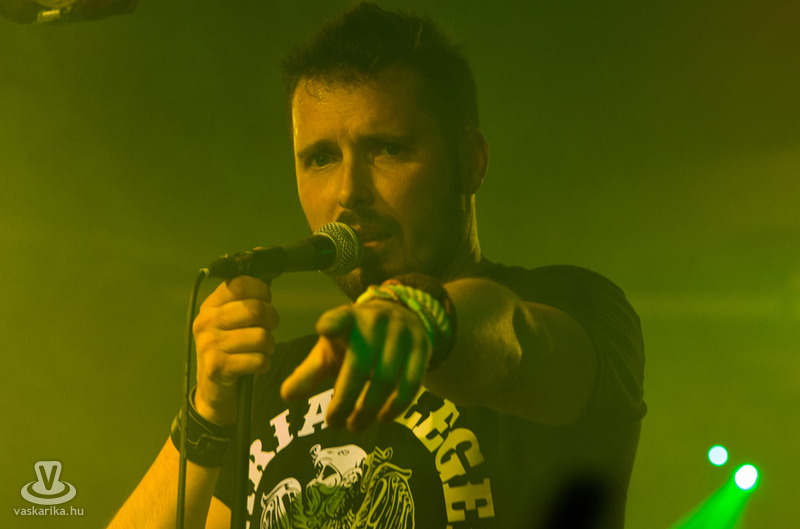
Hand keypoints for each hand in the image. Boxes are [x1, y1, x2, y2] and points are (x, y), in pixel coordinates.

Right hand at [192, 276, 278, 425]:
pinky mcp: (217, 368)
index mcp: (211, 305)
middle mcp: (206, 322)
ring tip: (261, 350)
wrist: (215, 389)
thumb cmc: (233, 347)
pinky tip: (255, 364)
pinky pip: (258, 360)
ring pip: (261, 337)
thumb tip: (260, 252)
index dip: (261, 290)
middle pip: (255, 310)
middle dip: (271, 320)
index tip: (265, 300)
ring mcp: (209, 345)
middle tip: (268, 328)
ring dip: (269, 346)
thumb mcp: (235, 318)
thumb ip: (249, 291)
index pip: (240, 284)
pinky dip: (263, 364)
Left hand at [281, 300, 431, 431]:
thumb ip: (309, 372)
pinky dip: (397, 405)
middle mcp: (375, 322)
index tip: (323, 328)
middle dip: (344, 400)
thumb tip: (286, 396)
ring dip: (369, 408)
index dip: (333, 323)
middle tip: (333, 424)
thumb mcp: (331, 350)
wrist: (401, 317)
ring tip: (355, 426)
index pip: (339, 317)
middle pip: (359, 365)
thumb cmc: (357, 340)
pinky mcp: (422, 347)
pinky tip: (384, 418)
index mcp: (347, 318)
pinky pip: (412, 382)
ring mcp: (401, 333)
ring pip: (385, 378)